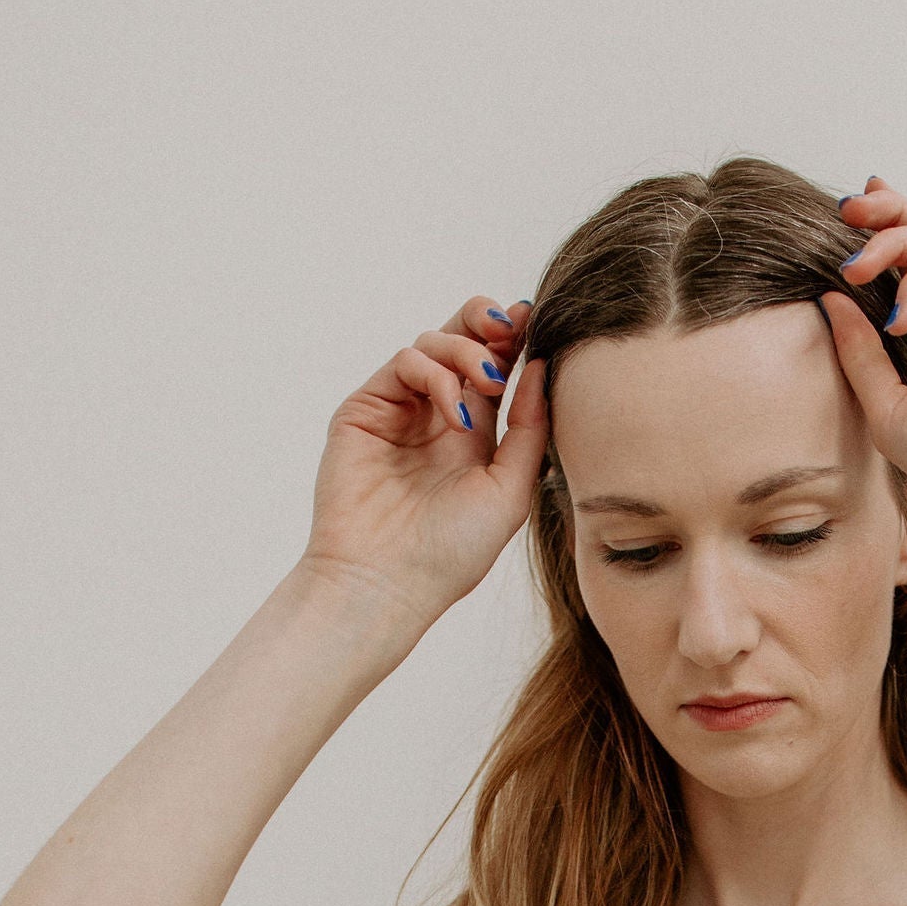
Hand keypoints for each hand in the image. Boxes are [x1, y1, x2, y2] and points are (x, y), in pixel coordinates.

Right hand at [299, 294, 547, 628]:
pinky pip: (403, 363)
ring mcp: (399, 410)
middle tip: (510, 326)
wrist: (389, 582)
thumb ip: (529, 429)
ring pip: (432, 343)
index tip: (537, 323)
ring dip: (466, 352)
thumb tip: (540, 366)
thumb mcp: (510, 491)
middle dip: (488, 323)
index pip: (495, 369)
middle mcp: (435, 417)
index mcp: (473, 436)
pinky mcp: (366, 410)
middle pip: (461, 340)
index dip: (514, 340)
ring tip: (487, 384)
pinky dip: (435, 374)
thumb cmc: (451, 553)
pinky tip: (455, 412)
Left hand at [819, 181, 906, 544]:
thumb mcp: (889, 410)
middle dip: (883, 216)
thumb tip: (830, 298)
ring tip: (856, 267)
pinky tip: (901, 315)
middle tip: (845, 210)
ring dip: (894, 240)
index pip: (901, 273)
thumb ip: (860, 353)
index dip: (875, 241)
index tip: (837, 224)